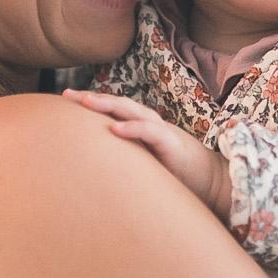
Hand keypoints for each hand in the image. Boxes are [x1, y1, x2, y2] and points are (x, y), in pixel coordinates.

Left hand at [64, 89, 232, 222]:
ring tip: (86, 102)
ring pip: (132, 111)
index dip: (90, 104)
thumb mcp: (145, 163)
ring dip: (108, 105)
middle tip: (66, 95)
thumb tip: (94, 169)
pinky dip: (133, 129)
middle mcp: (150, 124)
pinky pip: (150, 132)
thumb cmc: (176, 174)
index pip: (112, 111)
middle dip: (92, 99)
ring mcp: (161, 132)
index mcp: (141, 128)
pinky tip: (114, 129)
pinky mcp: (172, 144)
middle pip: (117, 105)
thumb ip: (125, 160)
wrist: (212, 182)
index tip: (64, 101)